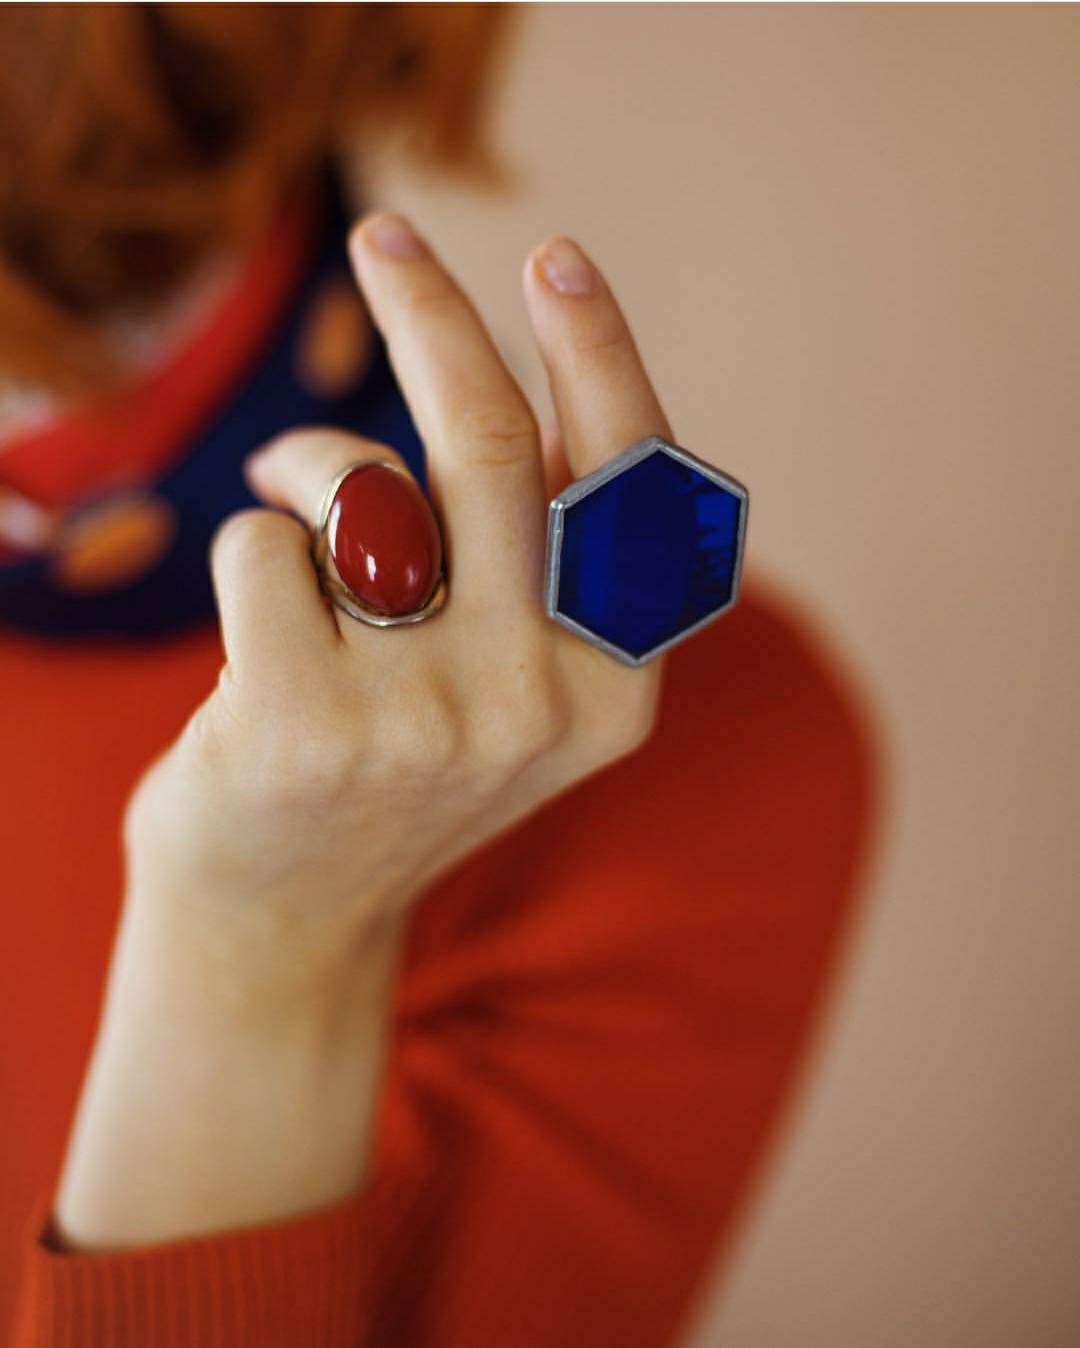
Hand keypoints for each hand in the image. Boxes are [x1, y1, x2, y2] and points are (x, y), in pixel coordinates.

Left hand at [55, 214, 676, 1248]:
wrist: (282, 923)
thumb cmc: (397, 771)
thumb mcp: (509, 686)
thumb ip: (539, 563)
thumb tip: (510, 383)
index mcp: (615, 690)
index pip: (628, 489)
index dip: (598, 358)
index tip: (553, 261)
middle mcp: (537, 703)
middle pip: (485, 448)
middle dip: (433, 315)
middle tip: (385, 237)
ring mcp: (421, 720)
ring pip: (359, 489)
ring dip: (312, 469)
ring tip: (295, 503)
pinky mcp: (300, 725)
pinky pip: (262, 540)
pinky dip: (251, 542)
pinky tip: (256, 622)